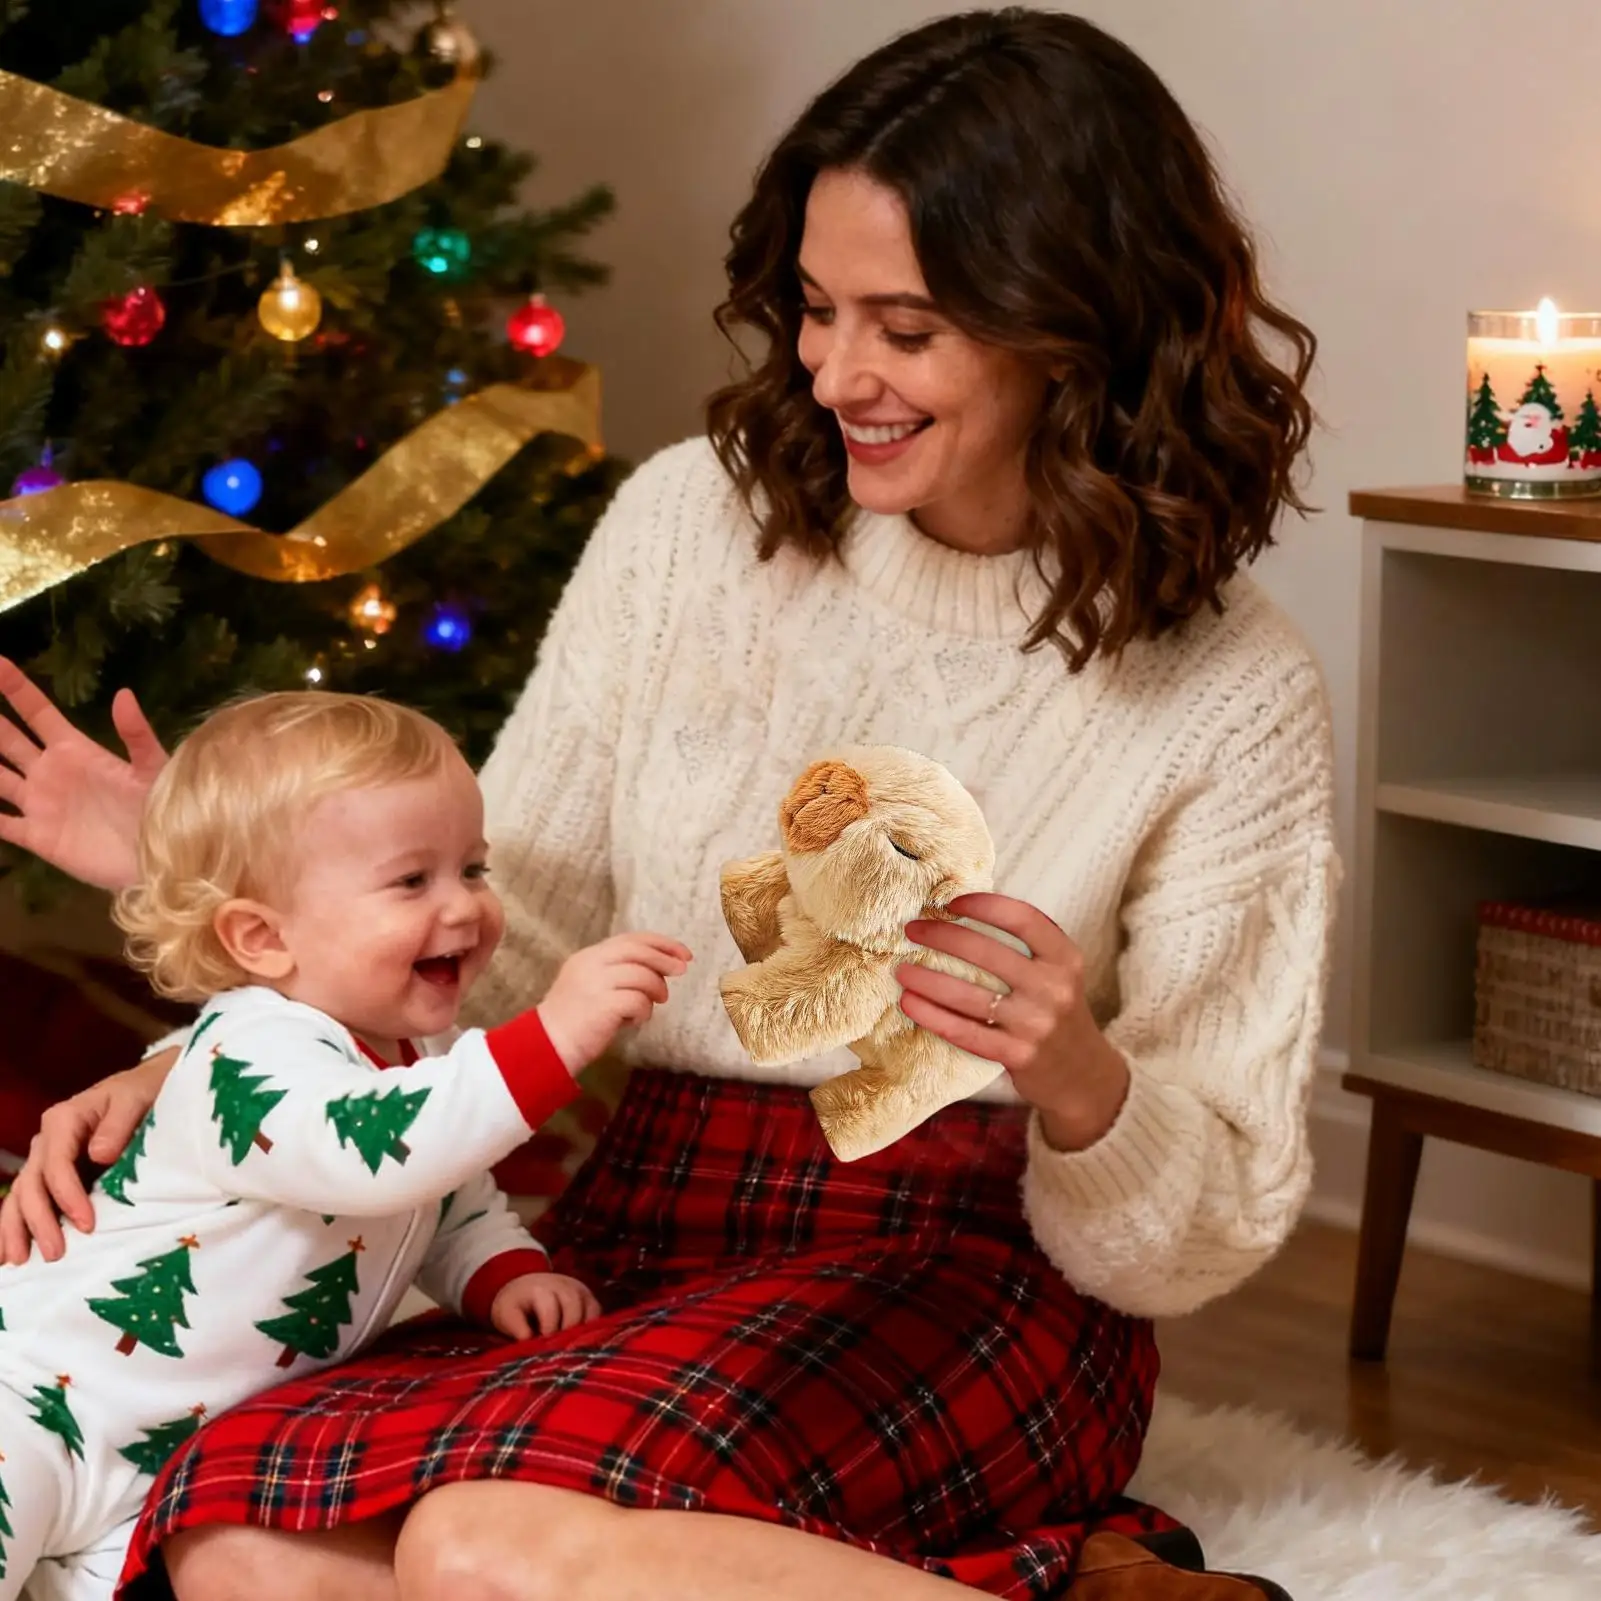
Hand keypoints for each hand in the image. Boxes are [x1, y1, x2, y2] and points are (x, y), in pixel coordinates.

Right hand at [0, 658, 166, 891]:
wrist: (160, 860)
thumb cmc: (162, 811)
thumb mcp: (152, 769)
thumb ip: (136, 735)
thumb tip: (123, 694)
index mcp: (77, 750)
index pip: (37, 713)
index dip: (15, 689)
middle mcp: (51, 772)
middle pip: (7, 739)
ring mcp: (41, 803)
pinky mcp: (37, 836)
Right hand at [0, 1048, 176, 1264]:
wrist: (142, 1088)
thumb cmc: (141, 1094)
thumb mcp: (135, 1100)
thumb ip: (118, 1124)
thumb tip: (99, 1155)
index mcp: (64, 1119)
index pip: (56, 1165)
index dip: (67, 1196)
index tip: (87, 1224)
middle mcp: (46, 1140)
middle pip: (31, 1185)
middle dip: (40, 1222)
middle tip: (55, 1254)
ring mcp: (44, 1157)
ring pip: (20, 1196)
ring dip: (17, 1229)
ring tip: (20, 1261)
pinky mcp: (50, 1173)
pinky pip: (26, 1199)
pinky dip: (17, 1224)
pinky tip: (12, 1252)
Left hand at [490, 1271, 601, 1338]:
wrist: (525, 1286)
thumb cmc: (515, 1304)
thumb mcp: (506, 1313)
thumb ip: (516, 1327)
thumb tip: (530, 1342)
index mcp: (541, 1288)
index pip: (550, 1308)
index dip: (548, 1330)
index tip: (541, 1348)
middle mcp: (564, 1285)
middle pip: (574, 1306)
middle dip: (567, 1331)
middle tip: (558, 1350)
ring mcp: (580, 1290)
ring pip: (591, 1310)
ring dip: (582, 1332)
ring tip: (570, 1349)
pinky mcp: (589, 1298)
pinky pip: (598, 1314)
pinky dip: (592, 1329)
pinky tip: (580, 1343)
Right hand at [538, 933, 691, 1073]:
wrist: (548, 1046)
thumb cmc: (576, 1021)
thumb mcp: (594, 987)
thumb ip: (619, 973)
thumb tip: (660, 969)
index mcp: (588, 956)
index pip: (630, 939)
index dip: (660, 943)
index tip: (681, 952)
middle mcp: (590, 963)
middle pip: (637, 949)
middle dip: (665, 957)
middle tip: (682, 969)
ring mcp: (595, 982)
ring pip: (641, 974)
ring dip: (656, 988)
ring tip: (656, 1002)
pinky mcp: (602, 1004)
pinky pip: (638, 1000)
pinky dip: (644, 1010)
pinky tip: (637, 1020)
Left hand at [901, 893, 1129, 1150]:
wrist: (1082, 1072)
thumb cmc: (1055, 1008)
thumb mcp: (1057, 970)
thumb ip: (1023, 944)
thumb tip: (959, 911)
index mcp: (1065, 957)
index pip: (1023, 918)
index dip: (983, 904)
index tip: (950, 902)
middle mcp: (1054, 988)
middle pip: (987, 952)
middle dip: (942, 936)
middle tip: (912, 929)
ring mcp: (1036, 1024)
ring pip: (969, 995)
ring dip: (926, 979)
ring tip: (901, 969)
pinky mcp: (1017, 1055)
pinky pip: (965, 1032)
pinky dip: (932, 1016)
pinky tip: (909, 1002)